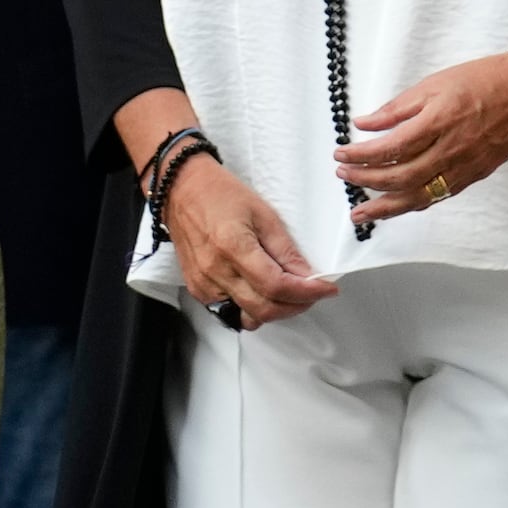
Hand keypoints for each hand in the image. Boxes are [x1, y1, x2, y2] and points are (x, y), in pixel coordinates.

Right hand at [163, 157, 334, 327]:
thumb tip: (306, 276)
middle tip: (312, 293)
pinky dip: (251, 307)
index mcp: (233, 247)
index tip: (326, 289)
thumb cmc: (219, 194)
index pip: (276, 286)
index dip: (307, 292)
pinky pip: (228, 311)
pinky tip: (260, 291)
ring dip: (274, 311)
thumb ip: (285, 250)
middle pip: (264, 309)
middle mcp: (215, 271)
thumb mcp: (263, 214)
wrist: (180, 190)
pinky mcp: (196, 288)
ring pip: (247, 316)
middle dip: (295, 306)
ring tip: (287, 294)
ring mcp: (203, 283)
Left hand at [339, 48, 507, 229]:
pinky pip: (438, 196)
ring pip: (418, 195)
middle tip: (344, 175)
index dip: (361, 155)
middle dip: (366, 179)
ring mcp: (463, 167)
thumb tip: (364, 123)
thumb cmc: (485, 81)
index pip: (390, 148)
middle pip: (399, 176)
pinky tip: (395, 208)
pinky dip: (413, 204)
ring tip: (360, 212)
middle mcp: (450, 150)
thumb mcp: (434, 84)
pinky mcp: (474, 175)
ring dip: (384, 207)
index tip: (341, 153)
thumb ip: (397, 108)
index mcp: (438, 122)